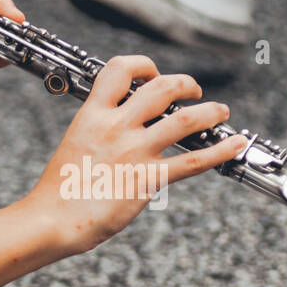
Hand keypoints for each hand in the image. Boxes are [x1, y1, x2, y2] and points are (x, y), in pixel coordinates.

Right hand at [22, 55, 248, 254]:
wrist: (51, 220)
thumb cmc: (59, 190)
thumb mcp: (74, 143)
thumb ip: (98, 130)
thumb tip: (118, 128)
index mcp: (93, 114)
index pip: (119, 69)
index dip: (143, 65)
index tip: (153, 74)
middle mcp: (116, 127)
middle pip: (161, 87)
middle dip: (184, 83)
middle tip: (194, 91)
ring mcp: (134, 151)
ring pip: (185, 119)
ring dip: (210, 111)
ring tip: (221, 111)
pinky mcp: (148, 179)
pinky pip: (193, 161)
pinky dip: (220, 150)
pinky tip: (235, 145)